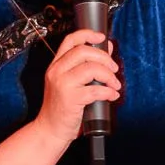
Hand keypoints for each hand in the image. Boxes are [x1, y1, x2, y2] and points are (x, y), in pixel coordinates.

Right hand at [37, 29, 120, 146]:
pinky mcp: (70, 99)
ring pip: (91, 68)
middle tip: (114, 69)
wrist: (50, 130)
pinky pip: (95, 90)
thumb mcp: (70, 83)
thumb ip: (86, 66)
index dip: (87, 35)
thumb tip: (107, 50)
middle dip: (104, 58)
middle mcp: (56, 71)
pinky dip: (108, 92)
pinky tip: (112, 96)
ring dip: (109, 76)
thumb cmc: (63, 107)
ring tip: (115, 85)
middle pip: (84, 51)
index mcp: (56, 65)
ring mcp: (62, 84)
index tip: (102, 38)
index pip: (70, 40)